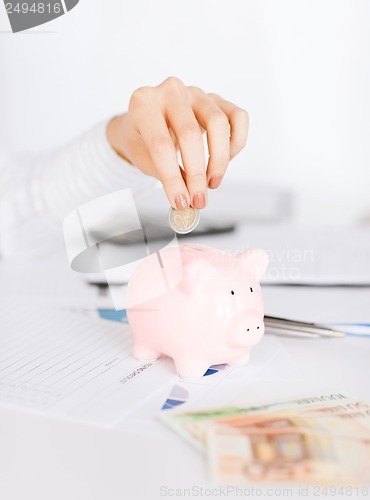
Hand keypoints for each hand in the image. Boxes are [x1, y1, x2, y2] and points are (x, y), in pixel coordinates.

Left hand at [107, 77, 248, 209]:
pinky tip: (227, 160)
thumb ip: (161, 173)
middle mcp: (170, 91)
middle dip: (196, 174)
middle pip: (190, 134)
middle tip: (198, 199)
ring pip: (218, 123)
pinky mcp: (216, 98)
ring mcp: (195, 93)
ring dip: (219, 160)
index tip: (181, 202)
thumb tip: (185, 197)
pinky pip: (238, 116)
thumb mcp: (140, 156)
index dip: (173, 179)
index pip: (161, 145)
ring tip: (212, 183)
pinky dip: (237, 141)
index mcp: (143, 103)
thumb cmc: (142, 139)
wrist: (145, 121)